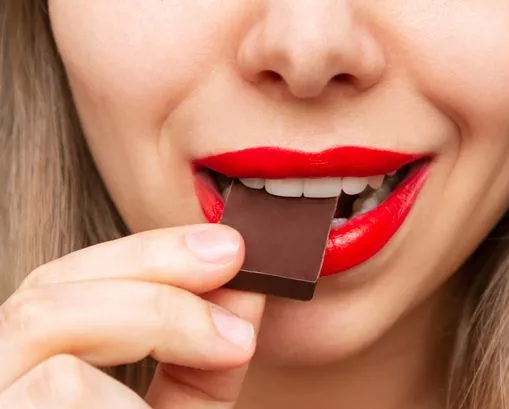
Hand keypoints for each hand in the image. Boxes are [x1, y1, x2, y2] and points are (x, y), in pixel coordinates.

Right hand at [0, 224, 264, 407]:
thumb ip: (202, 357)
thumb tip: (243, 287)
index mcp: (33, 364)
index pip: (66, 282)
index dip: (147, 254)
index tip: (229, 247)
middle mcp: (0, 372)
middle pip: (48, 288)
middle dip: (152, 265)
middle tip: (233, 259)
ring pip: (44, 319)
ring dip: (155, 317)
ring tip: (233, 345)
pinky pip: (59, 384)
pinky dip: (122, 395)